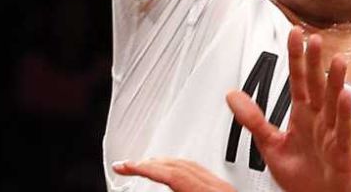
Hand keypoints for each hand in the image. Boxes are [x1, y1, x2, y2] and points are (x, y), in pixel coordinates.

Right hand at [112, 158, 235, 191]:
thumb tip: (161, 187)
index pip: (172, 174)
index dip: (144, 168)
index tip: (125, 166)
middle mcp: (220, 188)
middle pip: (180, 165)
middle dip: (151, 162)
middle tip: (129, 165)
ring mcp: (225, 188)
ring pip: (191, 166)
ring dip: (166, 164)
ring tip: (147, 167)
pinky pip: (200, 174)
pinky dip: (180, 171)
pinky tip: (173, 177)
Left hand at [226, 26, 350, 191]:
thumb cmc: (303, 177)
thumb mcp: (271, 145)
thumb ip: (253, 119)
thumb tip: (233, 96)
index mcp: (303, 115)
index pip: (298, 80)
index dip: (296, 57)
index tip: (295, 34)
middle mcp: (319, 119)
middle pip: (316, 85)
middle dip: (315, 62)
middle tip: (314, 39)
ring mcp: (332, 133)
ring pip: (334, 102)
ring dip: (335, 81)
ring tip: (337, 61)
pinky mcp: (342, 151)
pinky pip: (344, 130)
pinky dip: (344, 113)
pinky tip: (344, 96)